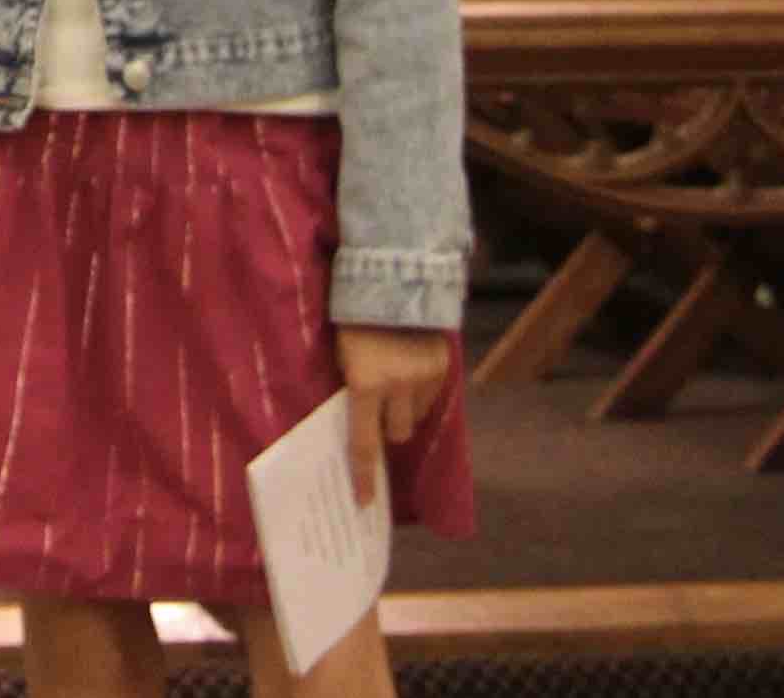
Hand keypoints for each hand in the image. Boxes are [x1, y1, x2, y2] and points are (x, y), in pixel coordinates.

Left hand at [335, 323, 452, 507]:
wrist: (392, 282)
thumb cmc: (352, 320)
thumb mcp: (340, 355)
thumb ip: (349, 389)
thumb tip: (354, 424)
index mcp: (366, 385)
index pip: (363, 444)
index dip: (364, 476)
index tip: (363, 501)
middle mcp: (399, 387)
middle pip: (397, 433)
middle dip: (387, 427)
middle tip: (375, 408)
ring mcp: (425, 377)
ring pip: (416, 415)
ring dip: (404, 408)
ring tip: (392, 378)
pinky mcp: (443, 366)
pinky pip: (431, 394)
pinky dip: (419, 390)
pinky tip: (409, 366)